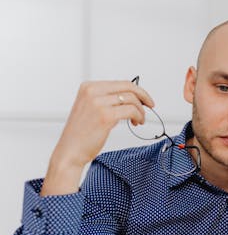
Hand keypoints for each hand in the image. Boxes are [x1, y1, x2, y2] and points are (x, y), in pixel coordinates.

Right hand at [41, 81, 153, 195]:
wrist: (70, 151)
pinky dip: (139, 116)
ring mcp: (98, 103)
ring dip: (140, 111)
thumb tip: (131, 97)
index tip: (145, 99)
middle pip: (128, 87)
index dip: (137, 90)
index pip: (121, 83)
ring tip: (139, 121)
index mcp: (88, 87)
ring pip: (132, 99)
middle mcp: (92, 92)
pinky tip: (137, 123)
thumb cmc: (82, 134)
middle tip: (150, 106)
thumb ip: (107, 99)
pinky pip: (131, 111)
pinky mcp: (106, 116)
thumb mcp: (91, 109)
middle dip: (143, 96)